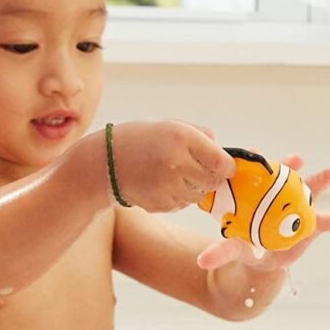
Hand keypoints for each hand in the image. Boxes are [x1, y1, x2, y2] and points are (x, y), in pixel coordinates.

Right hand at [110, 120, 235, 212]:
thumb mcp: (169, 125)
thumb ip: (201, 135)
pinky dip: (176, 196)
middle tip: (192, 168)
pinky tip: (158, 184)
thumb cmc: (139, 139)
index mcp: (181, 137)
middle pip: (213, 181)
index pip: (223, 162)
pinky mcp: (160, 204)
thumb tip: (227, 157)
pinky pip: (182, 203)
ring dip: (192, 187)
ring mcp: (167, 186)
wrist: (102, 162)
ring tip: (170, 174)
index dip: (224, 165)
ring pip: (198, 195)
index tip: (218, 163)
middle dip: (208, 176)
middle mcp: (176, 162)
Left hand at [196, 154, 329, 270]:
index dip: (256, 167)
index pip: (257, 181)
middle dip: (290, 169)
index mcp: (258, 201)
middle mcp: (278, 200)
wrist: (261, 260)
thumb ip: (221, 252)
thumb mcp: (235, 249)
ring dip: (319, 182)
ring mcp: (297, 210)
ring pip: (308, 193)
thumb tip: (201, 260)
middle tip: (296, 158)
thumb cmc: (246, 247)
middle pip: (285, 182)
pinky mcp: (312, 225)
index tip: (256, 153)